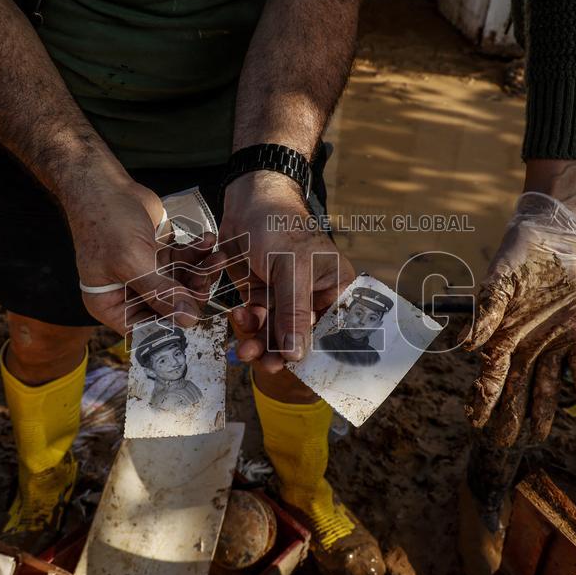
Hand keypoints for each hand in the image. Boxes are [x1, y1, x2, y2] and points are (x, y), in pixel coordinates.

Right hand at [59, 158, 217, 333]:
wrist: (104, 183)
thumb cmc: (106, 223)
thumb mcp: (132, 262)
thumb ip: (161, 293)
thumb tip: (188, 321)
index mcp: (111, 304)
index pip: (145, 329)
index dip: (172, 328)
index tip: (198, 320)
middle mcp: (128, 293)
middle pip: (169, 307)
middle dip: (193, 294)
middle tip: (209, 279)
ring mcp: (146, 274)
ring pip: (182, 284)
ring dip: (202, 272)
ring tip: (218, 257)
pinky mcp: (160, 255)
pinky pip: (185, 262)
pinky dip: (198, 253)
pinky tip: (208, 240)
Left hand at [221, 171, 354, 371]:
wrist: (247, 200)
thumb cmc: (279, 224)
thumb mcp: (290, 268)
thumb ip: (294, 312)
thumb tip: (297, 356)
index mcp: (336, 287)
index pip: (334, 330)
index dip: (320, 354)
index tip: (303, 374)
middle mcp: (314, 295)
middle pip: (302, 337)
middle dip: (282, 352)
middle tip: (266, 366)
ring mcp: (287, 296)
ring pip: (276, 333)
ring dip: (260, 343)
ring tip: (245, 351)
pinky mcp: (263, 294)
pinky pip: (258, 320)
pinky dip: (248, 324)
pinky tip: (239, 318)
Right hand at [458, 192, 575, 445]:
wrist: (553, 234)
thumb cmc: (518, 256)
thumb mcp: (498, 282)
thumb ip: (485, 313)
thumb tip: (467, 348)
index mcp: (502, 335)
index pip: (490, 375)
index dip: (482, 398)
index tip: (474, 421)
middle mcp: (526, 344)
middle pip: (516, 388)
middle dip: (509, 415)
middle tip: (504, 442)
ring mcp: (553, 340)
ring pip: (546, 384)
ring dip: (543, 410)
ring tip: (539, 436)